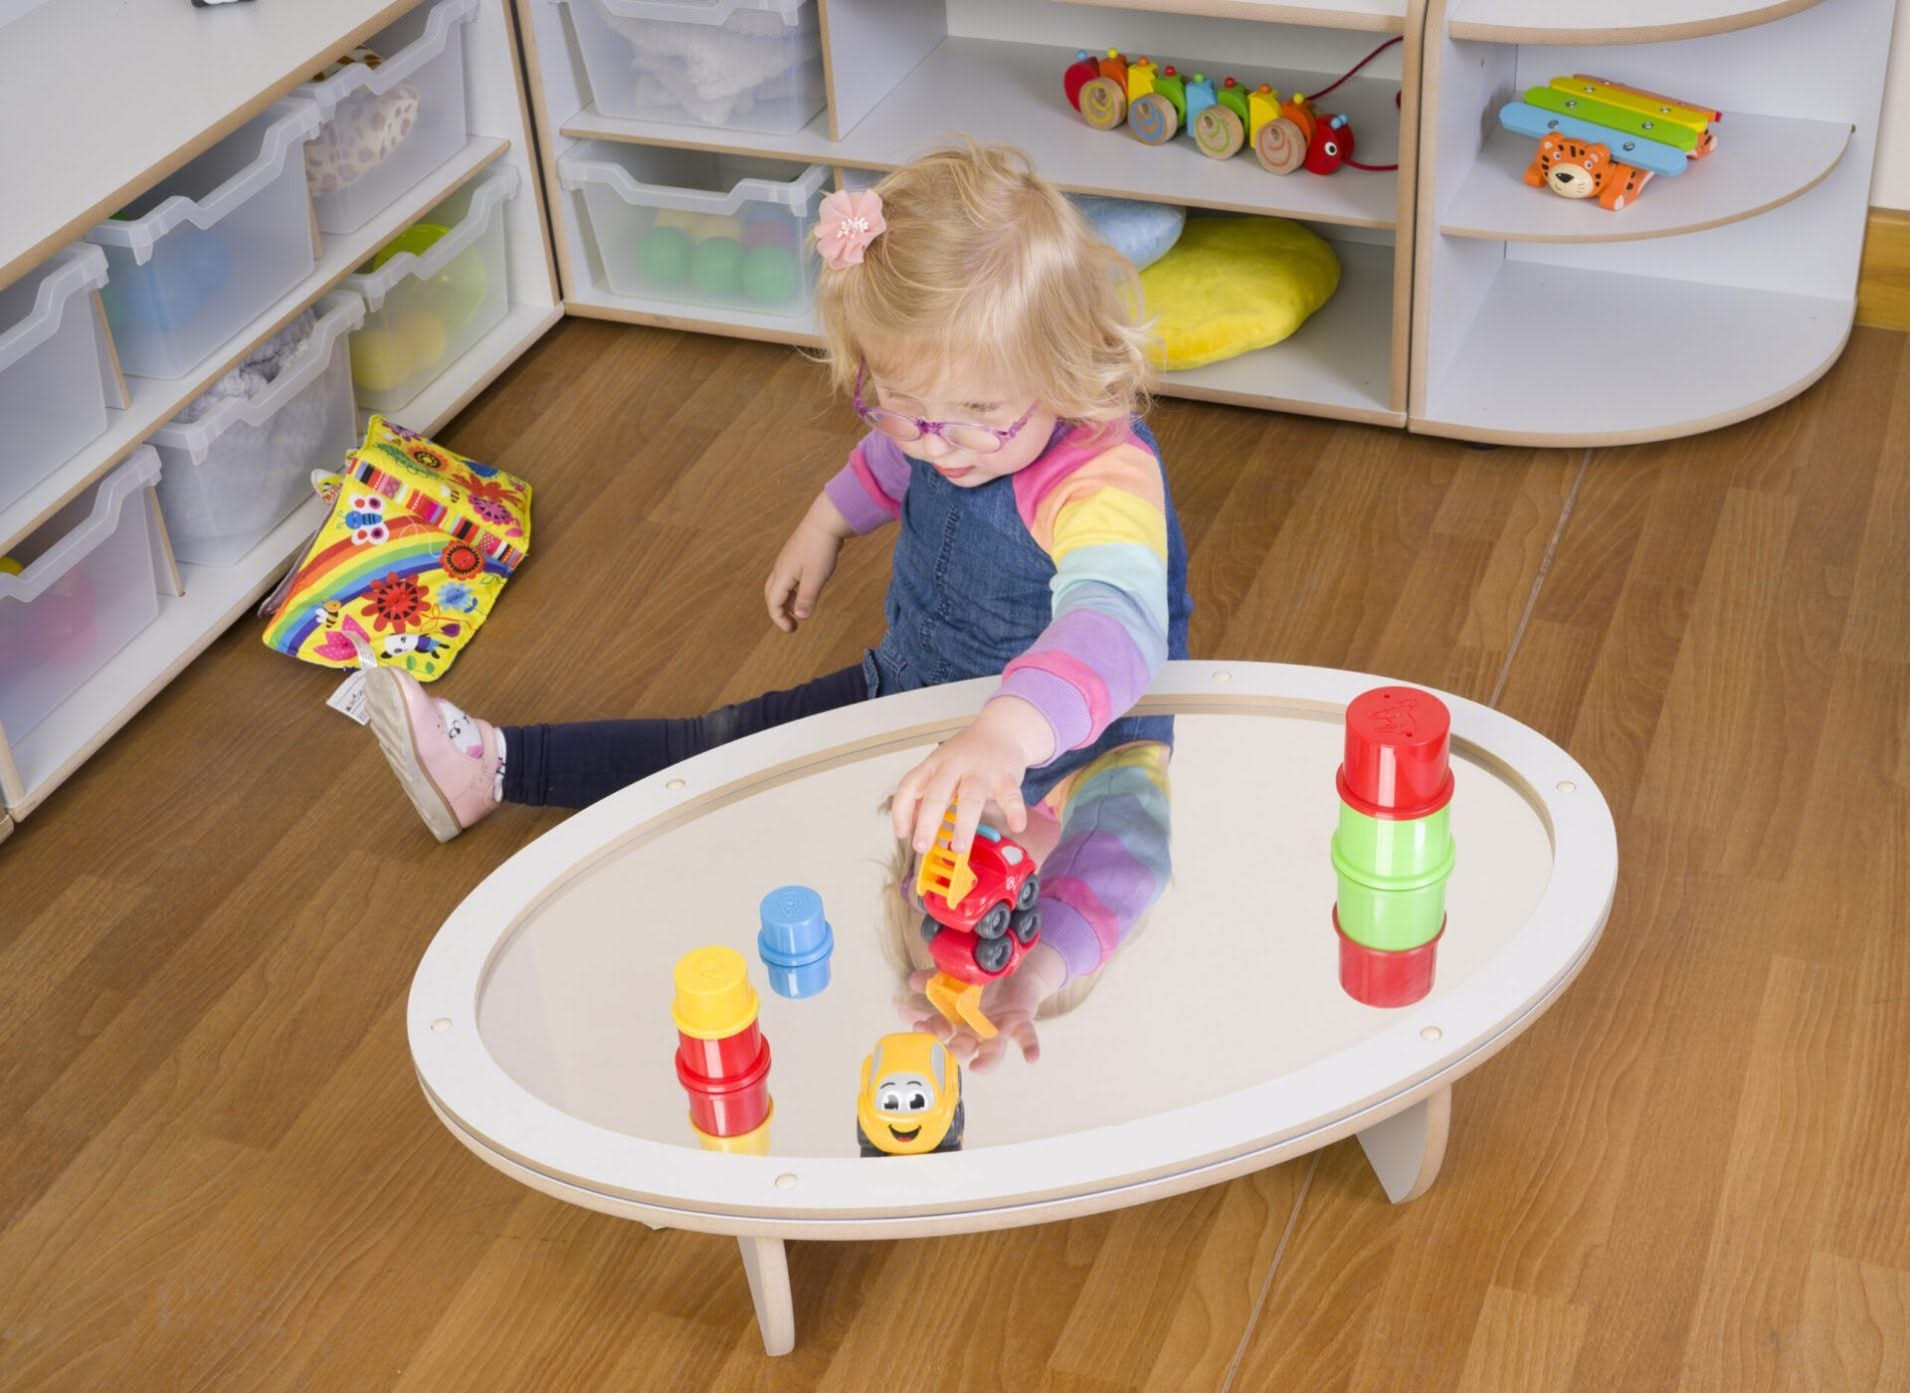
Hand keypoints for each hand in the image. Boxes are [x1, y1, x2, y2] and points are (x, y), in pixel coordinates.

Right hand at [764, 495, 850, 632]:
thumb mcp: (816, 578)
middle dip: (779, 610)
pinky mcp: (797, 555)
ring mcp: (789, 560)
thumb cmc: (821, 549)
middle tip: (791, 623)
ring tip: (800, 609)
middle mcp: (781, 567)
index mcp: (782, 574)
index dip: (779, 618)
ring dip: (787, 600)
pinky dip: (794, 589)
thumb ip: (807, 598)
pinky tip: (807, 590)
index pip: (773, 602)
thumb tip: (800, 617)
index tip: (792, 629)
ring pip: (781, 585)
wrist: (826, 521)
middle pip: (772, 593)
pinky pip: (790, 576)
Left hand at [891, 697, 1054, 853]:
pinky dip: (1014, 810)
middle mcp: (954, 767)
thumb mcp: (939, 767)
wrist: (1001, 729)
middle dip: (927, 822)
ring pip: (970, 797)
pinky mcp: (1006, 776)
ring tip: (959, 847)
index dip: (901, 810)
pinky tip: (1017, 825)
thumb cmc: (967, 754)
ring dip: (964, 823)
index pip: (910, 785)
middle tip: (921, 846)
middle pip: (937, 793)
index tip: (902, 833)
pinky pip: (1010, 795)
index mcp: (934, 765)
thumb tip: (908, 826)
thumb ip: (924, 793)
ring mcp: (980, 771)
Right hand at [898, 944, 1064, 1071]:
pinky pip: (1026, 1038)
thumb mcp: (955, 974)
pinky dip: (1029, 1048)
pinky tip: (1031, 1058)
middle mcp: (976, 1032)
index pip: (939, 1031)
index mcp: (957, 1021)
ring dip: (986, 1061)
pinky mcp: (1021, 1024)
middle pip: (964, 1046)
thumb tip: (913, 981)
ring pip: (993, 1050)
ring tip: (978, 1068)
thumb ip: (934, 978)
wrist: (1013, 971)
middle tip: (947, 1047)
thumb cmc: (979, 978)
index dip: (929, 1031)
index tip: (920, 1026)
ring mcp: (999, 1030)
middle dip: (955, 1048)